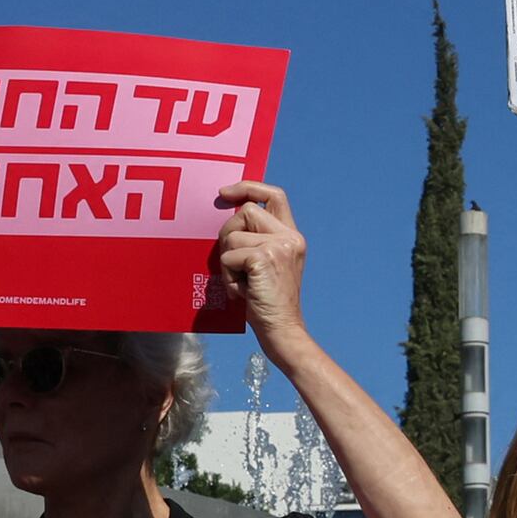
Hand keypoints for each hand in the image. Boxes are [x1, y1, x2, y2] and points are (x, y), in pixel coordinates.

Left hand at [212, 180, 310, 342]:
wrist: (282, 330)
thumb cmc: (266, 303)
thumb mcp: (265, 265)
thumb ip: (256, 240)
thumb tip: (227, 216)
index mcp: (292, 236)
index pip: (274, 194)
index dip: (248, 187)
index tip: (224, 193)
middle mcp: (290, 237)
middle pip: (246, 211)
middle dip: (230, 233)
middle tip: (236, 264)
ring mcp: (279, 246)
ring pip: (232, 236)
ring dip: (228, 262)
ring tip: (243, 284)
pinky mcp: (264, 258)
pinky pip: (228, 256)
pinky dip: (228, 276)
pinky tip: (243, 291)